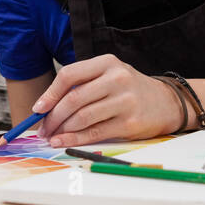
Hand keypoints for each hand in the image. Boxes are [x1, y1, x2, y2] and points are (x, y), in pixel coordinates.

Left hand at [32, 54, 183, 147]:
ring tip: (52, 137)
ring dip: (62, 130)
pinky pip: (95, 132)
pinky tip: (64, 141)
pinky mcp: (130, 122)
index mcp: (107, 63)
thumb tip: (47, 106)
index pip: (70, 75)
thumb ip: (83, 85)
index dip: (50, 93)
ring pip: (82, 117)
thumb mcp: (109, 75)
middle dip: (53, 117)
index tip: (38, 109)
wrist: (166, 102)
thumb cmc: (129, 90)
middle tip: (43, 129)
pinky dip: (75, 139)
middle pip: (73, 99)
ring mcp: (125, 101)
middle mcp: (116, 79)